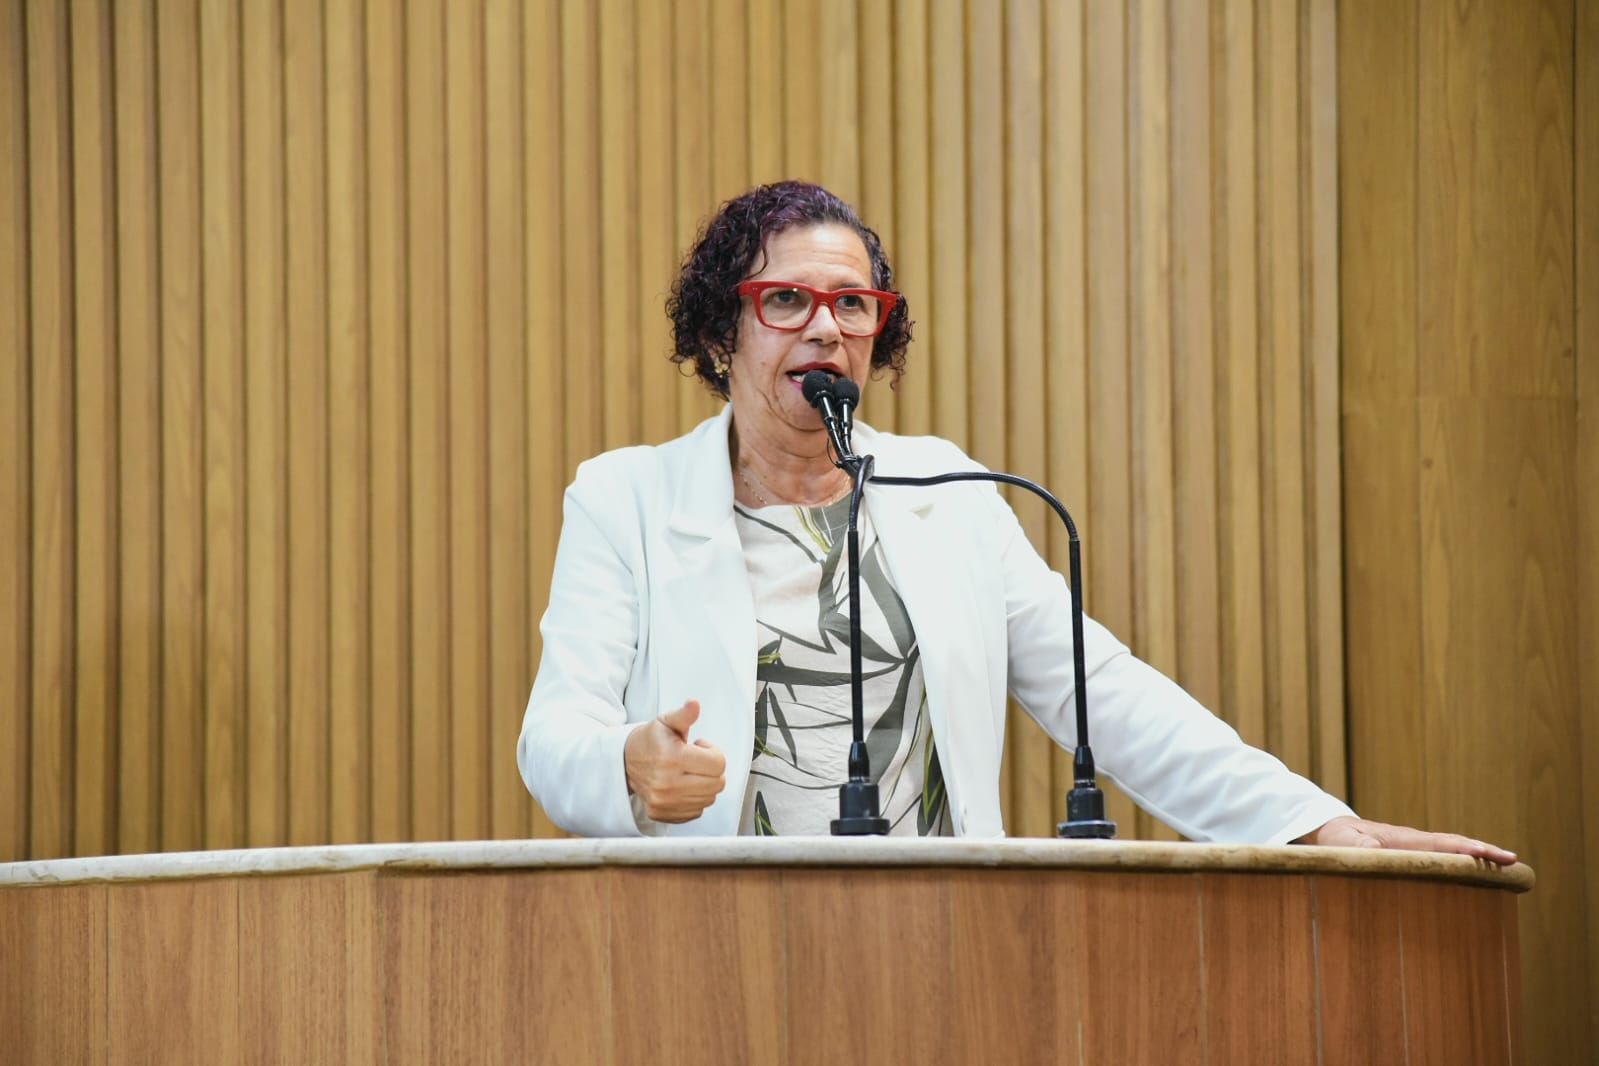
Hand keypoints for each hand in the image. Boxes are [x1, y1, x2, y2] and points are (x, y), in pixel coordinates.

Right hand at [623, 700, 726, 822]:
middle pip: (717, 783)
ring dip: (704, 785)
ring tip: (689, 772)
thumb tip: (694, 704)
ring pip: (709, 798)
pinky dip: (694, 799)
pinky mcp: (662, 813)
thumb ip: (684, 714)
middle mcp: (667, 783)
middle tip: (697, 760)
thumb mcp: (666, 722)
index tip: (701, 747)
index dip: (714, 752)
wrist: (624, 761)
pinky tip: (683, 786)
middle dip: (712, 770)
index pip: (718, 764)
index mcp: (672, 758)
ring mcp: (664, 801)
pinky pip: (696, 811)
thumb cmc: (649, 741)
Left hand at [1295, 815, 1516, 864]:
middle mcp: (1414, 840)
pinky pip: (1443, 857)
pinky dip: (1463, 862)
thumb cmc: (1336, 841)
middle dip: (1483, 853)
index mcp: (1402, 839)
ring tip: (1507, 868)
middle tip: (1513, 862)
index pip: (1440, 844)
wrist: (1330, 831)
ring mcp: (1416, 846)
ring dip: (1478, 858)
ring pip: (1452, 850)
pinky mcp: (1413, 855)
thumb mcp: (1343, 846)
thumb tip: (1377, 851)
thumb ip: (1359, 849)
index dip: (1464, 850)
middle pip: (1454, 844)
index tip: (1488, 855)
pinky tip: (1479, 874)